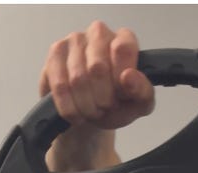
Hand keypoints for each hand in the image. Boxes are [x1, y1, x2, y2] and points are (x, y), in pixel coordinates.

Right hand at [40, 21, 154, 169]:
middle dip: (104, 98)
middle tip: (107, 107)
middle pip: (98, 67)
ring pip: (77, 78)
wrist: (92, 115)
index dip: (121, 80)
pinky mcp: (54, 55)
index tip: (122, 96)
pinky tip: (77, 113)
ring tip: (94, 111)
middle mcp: (99, 33)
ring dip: (87, 105)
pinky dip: (70, 107)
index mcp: (125, 39)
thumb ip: (143, 91)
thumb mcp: (139, 104)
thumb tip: (129, 77)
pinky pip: (59, 85)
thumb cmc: (119, 104)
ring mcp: (73, 41)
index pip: (123, 49)